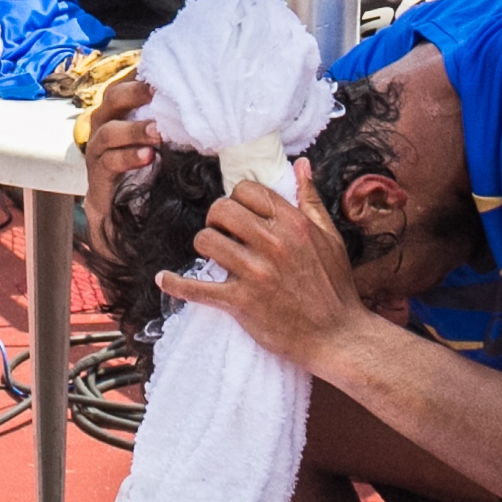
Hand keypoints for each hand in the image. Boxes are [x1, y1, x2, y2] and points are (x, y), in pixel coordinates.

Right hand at [79, 77, 159, 255]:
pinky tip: (148, 157)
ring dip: (134, 130)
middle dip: (134, 93)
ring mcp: (97, 149)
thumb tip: (213, 104)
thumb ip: (174, 122)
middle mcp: (104, 124)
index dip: (142, 72)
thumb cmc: (145, 167)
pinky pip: (109, 162)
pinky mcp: (97, 174)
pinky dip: (128, 157)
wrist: (119, 210)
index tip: (164, 67)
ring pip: (108, 131)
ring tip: (157, 133)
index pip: (127, 82)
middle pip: (112, 98)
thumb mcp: (161, 139)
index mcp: (120, 110)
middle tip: (156, 92)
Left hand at [153, 160, 367, 368]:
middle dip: (216, 218)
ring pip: (206, 240)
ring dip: (205, 245)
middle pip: (221, 209)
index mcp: (294, 224)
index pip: (248, 190)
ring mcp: (255, 273)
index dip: (237, 198)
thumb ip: (310, 200)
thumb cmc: (334, 287)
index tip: (239, 213)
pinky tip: (164, 279)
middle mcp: (273, 244)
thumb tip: (301, 165)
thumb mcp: (330, 238)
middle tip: (224, 232)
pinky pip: (197, 288)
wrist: (337, 336)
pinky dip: (176, 284)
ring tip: (214, 254)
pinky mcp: (241, 302)